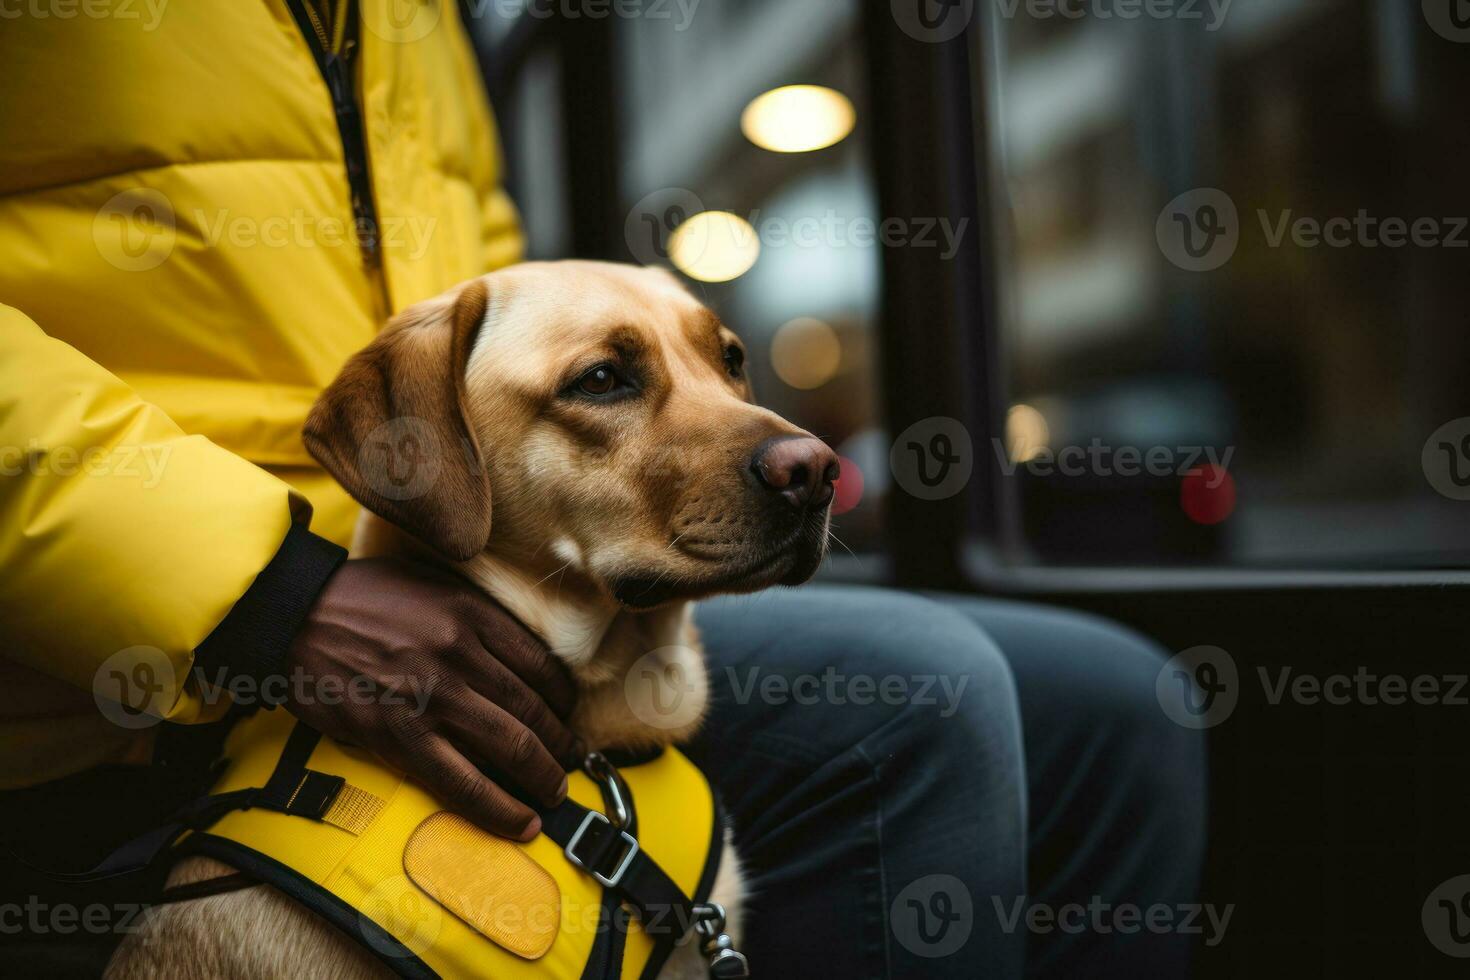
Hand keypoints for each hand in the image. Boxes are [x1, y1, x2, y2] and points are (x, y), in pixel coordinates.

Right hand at [282, 557, 581, 839]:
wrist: (293, 614)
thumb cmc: (362, 598)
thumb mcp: (432, 585)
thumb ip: (477, 616)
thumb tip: (519, 655)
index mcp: (472, 614)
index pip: (542, 665)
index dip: (564, 699)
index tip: (568, 714)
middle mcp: (461, 654)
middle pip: (534, 710)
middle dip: (562, 744)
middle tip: (573, 761)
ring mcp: (431, 697)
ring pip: (511, 747)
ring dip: (543, 777)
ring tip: (554, 793)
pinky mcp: (399, 735)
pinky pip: (462, 782)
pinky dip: (498, 808)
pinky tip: (521, 822)